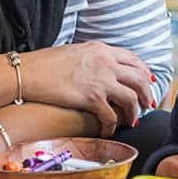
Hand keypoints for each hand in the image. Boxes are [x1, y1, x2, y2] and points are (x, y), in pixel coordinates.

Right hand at [22, 41, 155, 135]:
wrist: (30, 72)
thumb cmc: (45, 62)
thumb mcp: (75, 51)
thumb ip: (92, 57)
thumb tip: (99, 68)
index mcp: (101, 49)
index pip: (133, 59)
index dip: (144, 71)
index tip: (147, 81)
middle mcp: (105, 62)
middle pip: (139, 78)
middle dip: (146, 93)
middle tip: (147, 104)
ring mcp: (101, 80)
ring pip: (131, 98)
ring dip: (135, 111)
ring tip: (132, 120)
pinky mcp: (92, 98)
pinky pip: (112, 116)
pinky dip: (113, 126)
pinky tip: (108, 130)